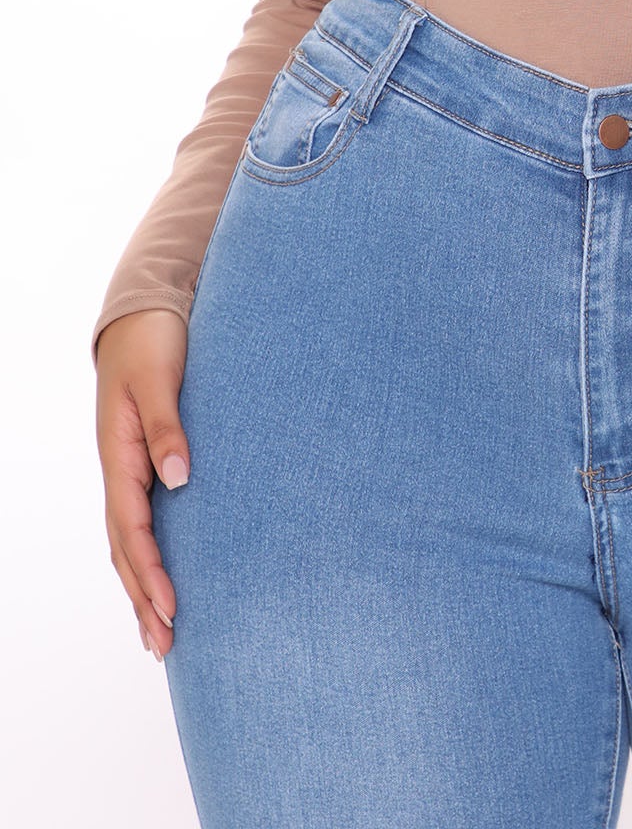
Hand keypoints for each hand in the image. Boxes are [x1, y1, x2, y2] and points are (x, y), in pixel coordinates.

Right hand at [95, 309, 190, 661]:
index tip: (172, 607)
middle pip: (126, 549)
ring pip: (129, 542)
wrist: (141, 314)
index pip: (133, 527)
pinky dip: (147, 558)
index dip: (151, 571)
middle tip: (165, 647)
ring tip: (159, 635)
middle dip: (143, 598)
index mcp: (121, 454)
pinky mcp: (143, 463)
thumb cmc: (152, 341)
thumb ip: (168, 427)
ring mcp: (129, 469)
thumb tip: (179, 477)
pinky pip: (140, 522)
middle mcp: (121, 469)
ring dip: (142, 588)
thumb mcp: (160, 379)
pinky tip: (161, 581)